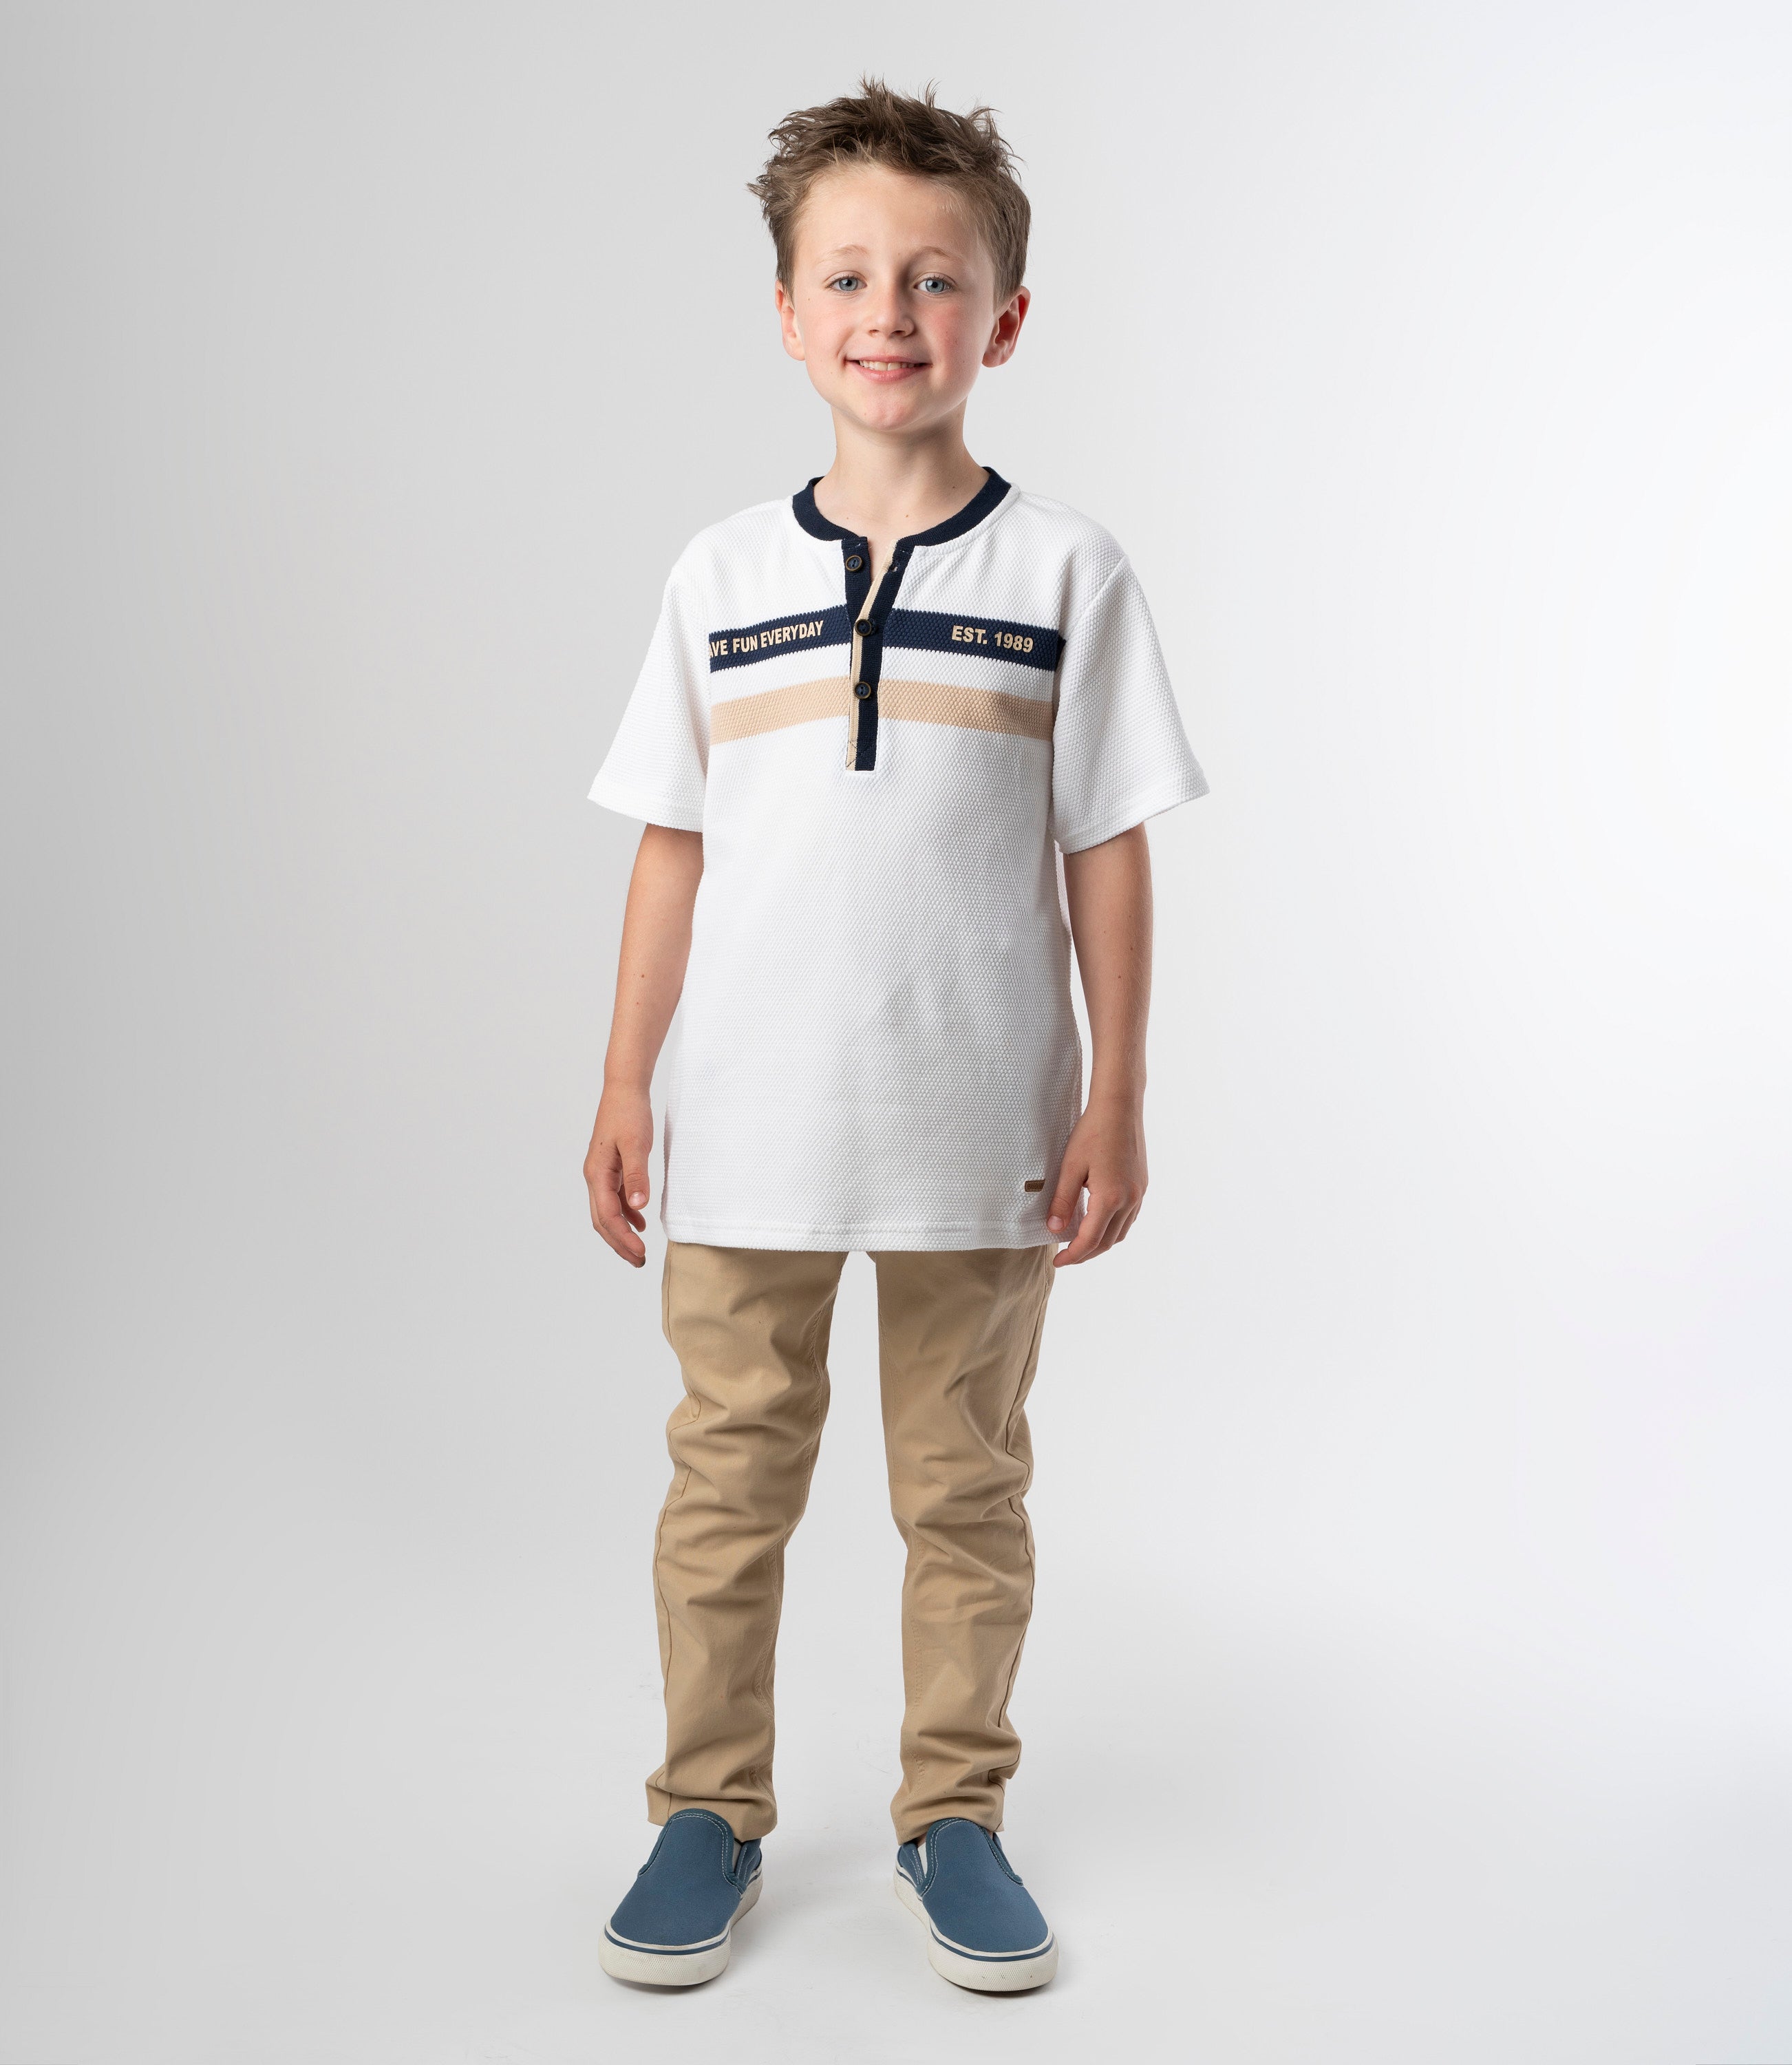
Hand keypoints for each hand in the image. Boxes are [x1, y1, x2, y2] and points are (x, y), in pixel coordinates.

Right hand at [584, 1084, 654, 1266]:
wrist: (624, 1089)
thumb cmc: (629, 1114)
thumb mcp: (636, 1145)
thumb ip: (637, 1176)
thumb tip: (638, 1207)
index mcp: (597, 1174)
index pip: (607, 1217)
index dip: (623, 1238)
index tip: (640, 1254)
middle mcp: (594, 1177)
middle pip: (603, 1221)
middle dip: (619, 1243)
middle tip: (639, 1261)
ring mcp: (601, 1173)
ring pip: (607, 1212)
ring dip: (622, 1232)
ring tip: (639, 1250)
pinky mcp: (611, 1168)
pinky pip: (615, 1199)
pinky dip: (626, 1214)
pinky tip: (640, 1221)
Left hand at [1046, 1093, 1146, 1266]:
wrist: (1119, 1107)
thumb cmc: (1092, 1132)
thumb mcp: (1070, 1167)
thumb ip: (1062, 1201)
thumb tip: (1054, 1230)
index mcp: (1110, 1198)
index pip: (1090, 1240)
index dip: (1072, 1255)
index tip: (1057, 1261)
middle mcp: (1129, 1200)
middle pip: (1107, 1241)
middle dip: (1086, 1254)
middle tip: (1065, 1257)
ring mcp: (1139, 1193)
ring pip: (1120, 1232)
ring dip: (1100, 1243)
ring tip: (1079, 1243)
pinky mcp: (1142, 1185)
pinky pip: (1129, 1218)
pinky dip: (1112, 1228)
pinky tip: (1098, 1222)